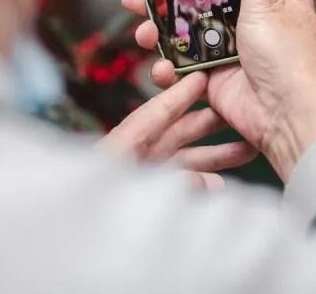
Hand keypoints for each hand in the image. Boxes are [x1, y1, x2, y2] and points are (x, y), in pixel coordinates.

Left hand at [100, 70, 257, 190]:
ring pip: (185, 159)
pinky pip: (179, 184)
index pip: (156, 112)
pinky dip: (201, 182)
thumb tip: (213, 182)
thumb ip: (175, 184)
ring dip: (215, 154)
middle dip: (210, 121)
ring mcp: (143, 175)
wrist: (67, 239)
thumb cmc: (87, 205)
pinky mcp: (147, 194)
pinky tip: (222, 184)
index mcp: (123, 145)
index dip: (180, 94)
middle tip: (240, 107)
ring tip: (248, 147)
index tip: (202, 76)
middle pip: (178, 131)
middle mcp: (136, 156)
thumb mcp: (130, 188)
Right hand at [122, 0, 315, 180]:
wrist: (287, 117)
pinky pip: (185, 67)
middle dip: (162, 3)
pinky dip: (169, 67)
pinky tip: (161, 67)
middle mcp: (249, 23)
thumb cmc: (288, 55)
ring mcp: (230, 52)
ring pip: (185, 36)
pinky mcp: (215, 79)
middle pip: (196, 4)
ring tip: (142, 34)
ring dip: (159, 34)